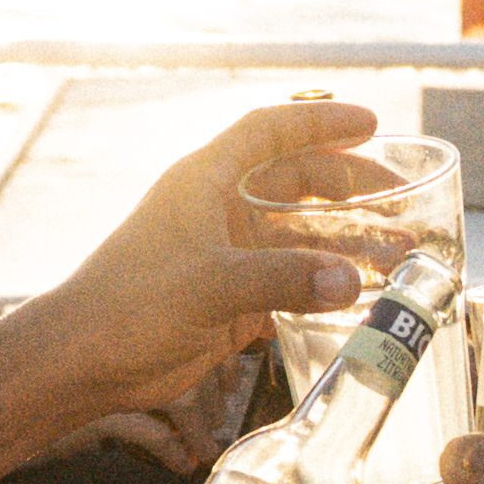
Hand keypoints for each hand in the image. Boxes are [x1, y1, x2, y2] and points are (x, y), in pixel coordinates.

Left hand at [27, 100, 382, 426]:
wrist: (83, 362)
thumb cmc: (130, 306)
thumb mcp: (210, 285)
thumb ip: (283, 280)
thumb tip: (352, 280)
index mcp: (205, 180)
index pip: (270, 131)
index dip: (320, 122)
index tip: (371, 123)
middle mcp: (218, 209)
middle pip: (295, 182)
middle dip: (349, 189)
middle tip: (400, 199)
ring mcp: (226, 254)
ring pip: (298, 236)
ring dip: (345, 243)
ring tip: (399, 253)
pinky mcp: (229, 299)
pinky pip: (290, 282)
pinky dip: (324, 286)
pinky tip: (361, 296)